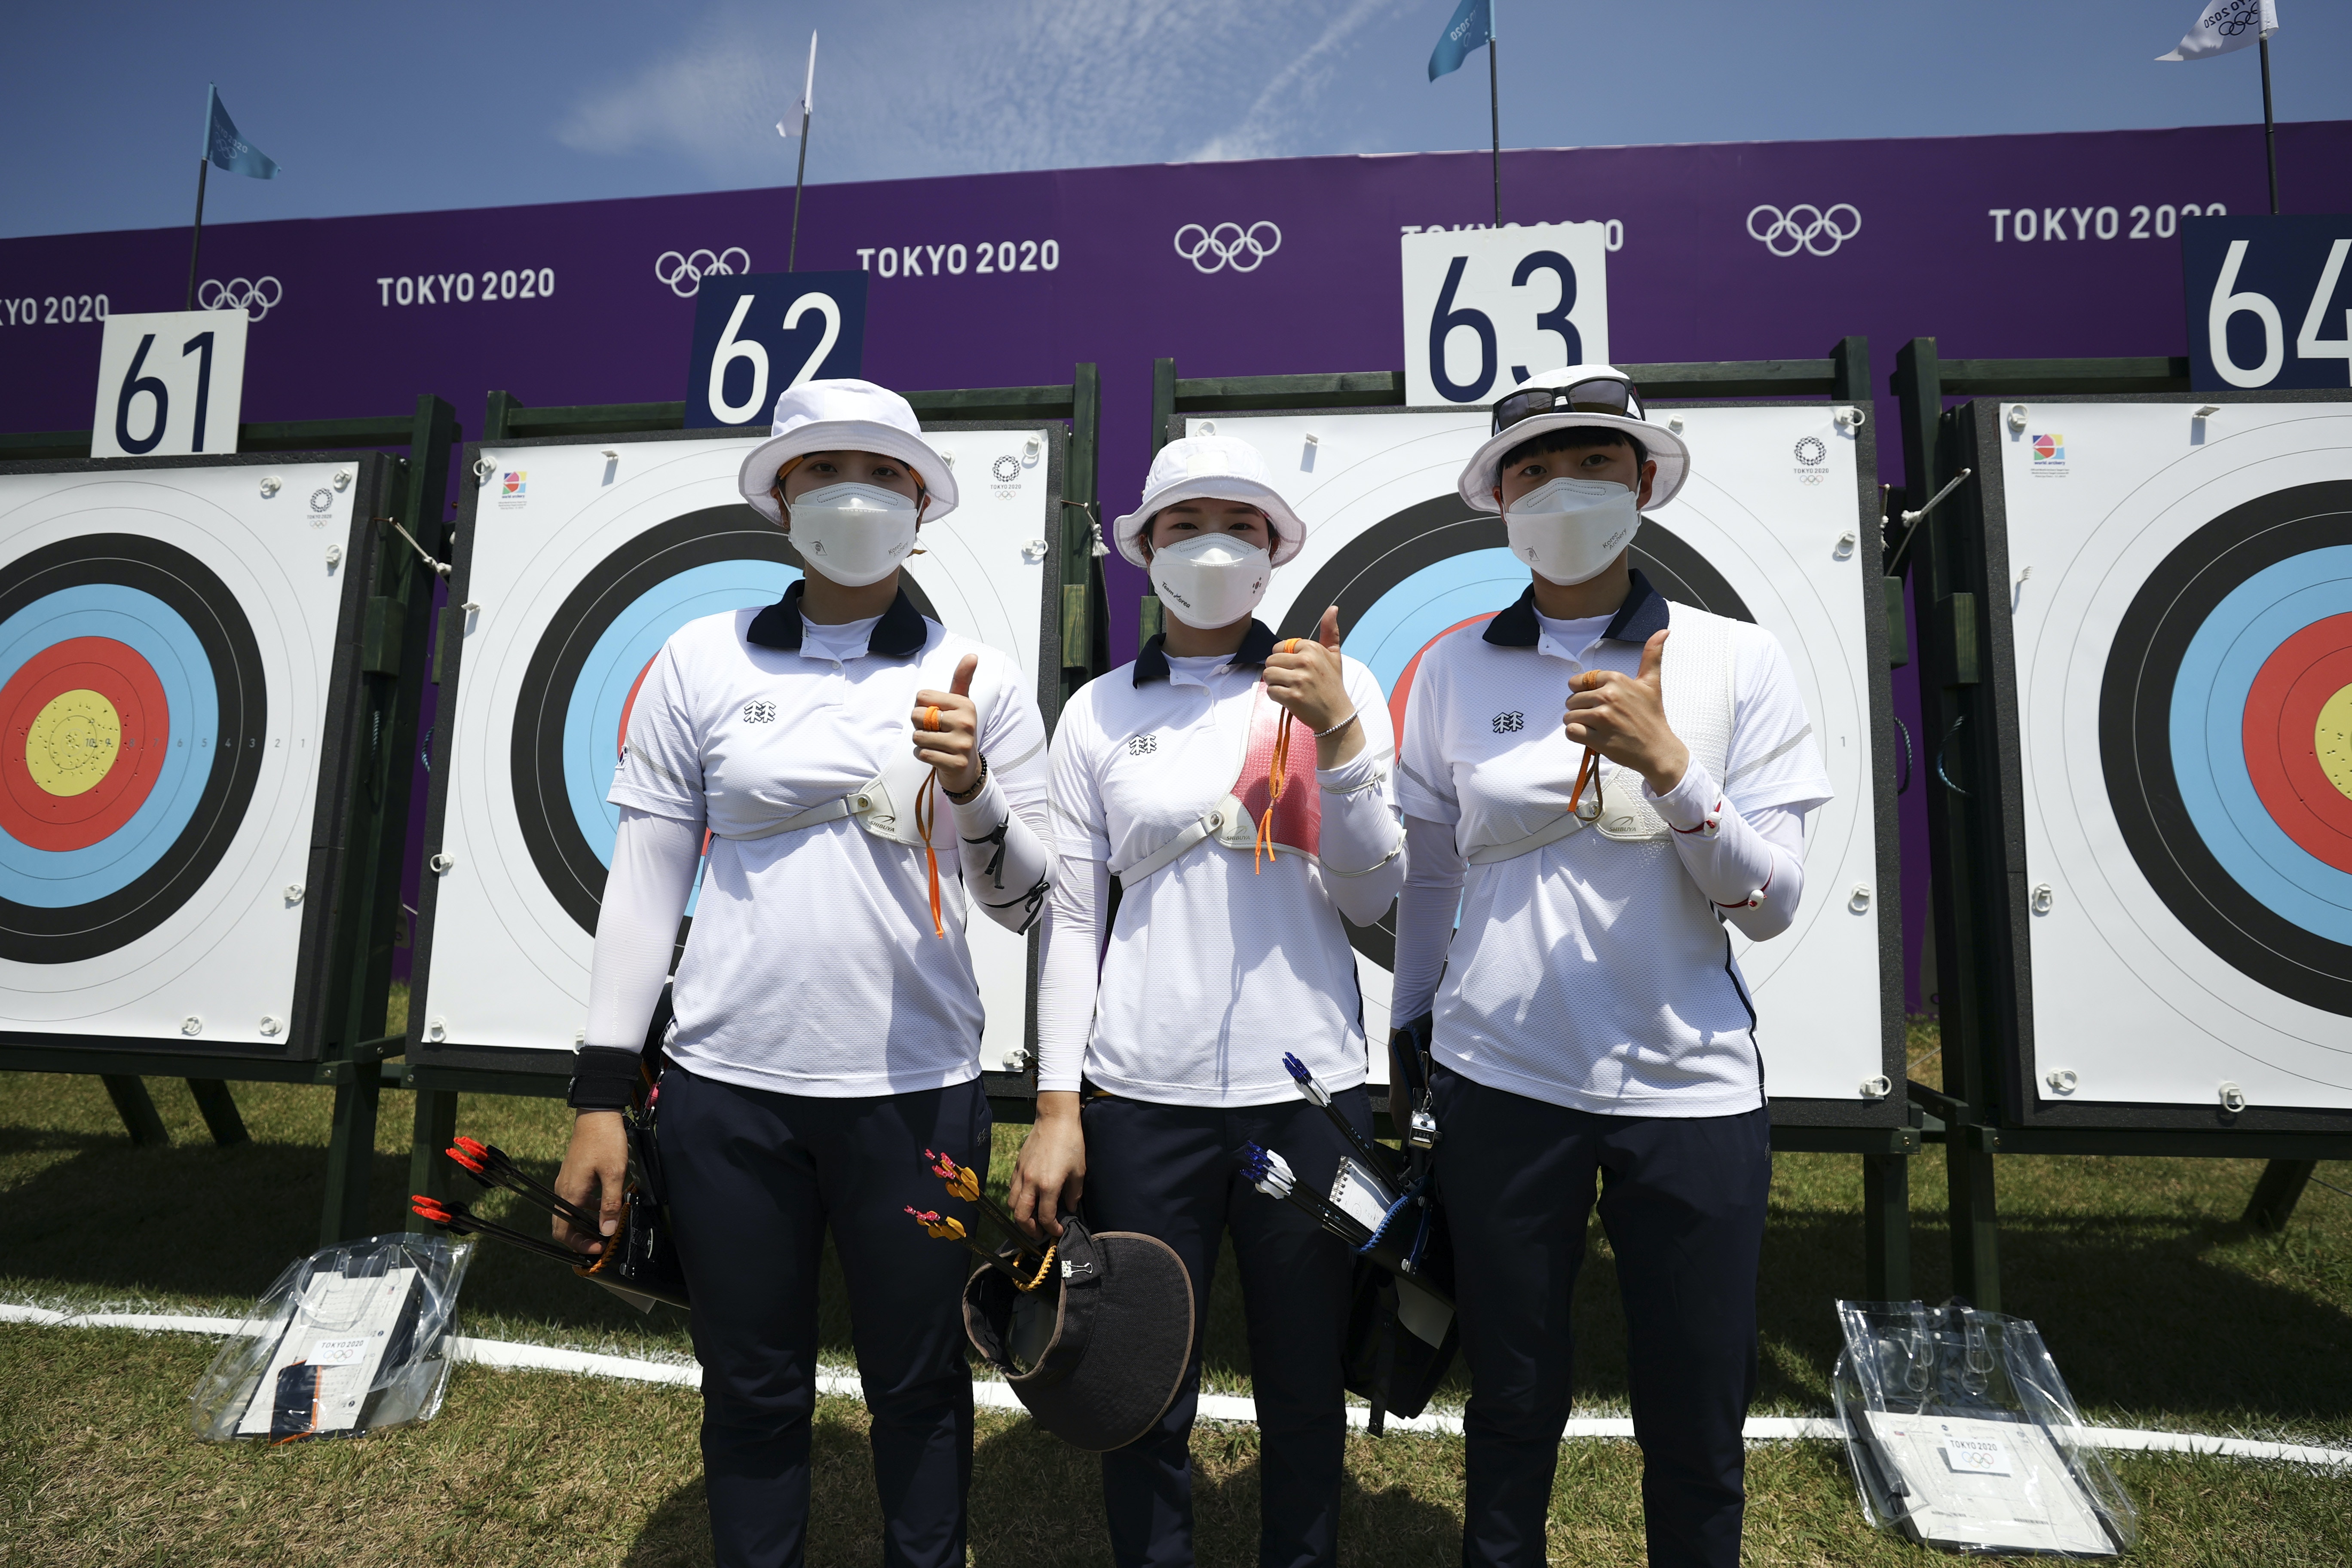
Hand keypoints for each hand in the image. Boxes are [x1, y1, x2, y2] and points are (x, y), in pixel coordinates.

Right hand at [552, 1111, 629, 1256]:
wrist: (598, 1114)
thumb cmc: (605, 1141)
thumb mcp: (614, 1174)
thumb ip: (610, 1204)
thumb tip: (607, 1231)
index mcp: (569, 1193)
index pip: (563, 1231)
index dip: (578, 1245)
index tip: (598, 1248)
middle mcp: (563, 1190)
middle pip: (565, 1225)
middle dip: (582, 1237)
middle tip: (602, 1243)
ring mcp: (567, 1182)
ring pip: (572, 1212)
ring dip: (587, 1223)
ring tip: (607, 1227)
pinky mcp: (574, 1175)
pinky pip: (577, 1199)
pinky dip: (589, 1208)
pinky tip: (607, 1205)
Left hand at [913, 654, 982, 794]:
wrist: (967, 767)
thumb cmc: (957, 730)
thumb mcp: (960, 703)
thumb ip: (962, 679)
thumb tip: (972, 655)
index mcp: (965, 704)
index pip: (922, 697)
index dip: (922, 707)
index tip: (937, 716)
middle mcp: (966, 722)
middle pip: (917, 715)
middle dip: (919, 725)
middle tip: (935, 732)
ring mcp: (962, 744)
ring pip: (918, 737)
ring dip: (921, 742)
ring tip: (937, 744)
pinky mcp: (956, 763)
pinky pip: (923, 754)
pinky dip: (923, 756)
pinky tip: (937, 756)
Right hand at [1008, 1092, 1085, 1238]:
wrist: (1055, 1119)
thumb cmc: (1071, 1143)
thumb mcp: (1079, 1171)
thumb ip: (1074, 1194)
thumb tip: (1070, 1209)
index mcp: (1049, 1185)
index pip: (1046, 1217)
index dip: (1052, 1229)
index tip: (1058, 1231)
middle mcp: (1031, 1182)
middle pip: (1022, 1216)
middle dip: (1030, 1230)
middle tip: (1039, 1234)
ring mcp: (1021, 1174)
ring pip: (1013, 1204)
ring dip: (1021, 1216)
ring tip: (1031, 1219)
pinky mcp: (1017, 1166)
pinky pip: (1012, 1189)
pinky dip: (1017, 1200)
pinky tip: (1027, 1199)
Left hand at [1262, 607, 1362, 766]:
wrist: (1337, 714)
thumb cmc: (1332, 684)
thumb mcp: (1334, 655)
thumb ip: (1330, 631)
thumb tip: (1333, 608)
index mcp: (1312, 648)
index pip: (1279, 648)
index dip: (1284, 660)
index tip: (1299, 669)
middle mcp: (1306, 661)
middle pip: (1270, 660)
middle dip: (1278, 672)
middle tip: (1293, 681)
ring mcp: (1299, 680)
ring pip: (1268, 675)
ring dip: (1275, 684)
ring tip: (1290, 689)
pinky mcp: (1293, 697)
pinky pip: (1270, 691)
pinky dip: (1277, 697)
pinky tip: (1290, 699)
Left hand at [1564, 628, 1688, 795]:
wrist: (1658, 749)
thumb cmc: (1652, 716)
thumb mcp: (1652, 683)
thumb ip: (1652, 655)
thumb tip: (1663, 631)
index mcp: (1616, 680)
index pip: (1579, 681)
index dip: (1585, 693)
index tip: (1600, 701)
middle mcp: (1608, 696)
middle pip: (1572, 699)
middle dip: (1581, 709)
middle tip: (1601, 718)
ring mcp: (1602, 718)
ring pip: (1569, 716)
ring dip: (1579, 724)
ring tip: (1597, 728)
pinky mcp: (1597, 739)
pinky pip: (1570, 732)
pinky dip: (1577, 736)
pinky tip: (1592, 737)